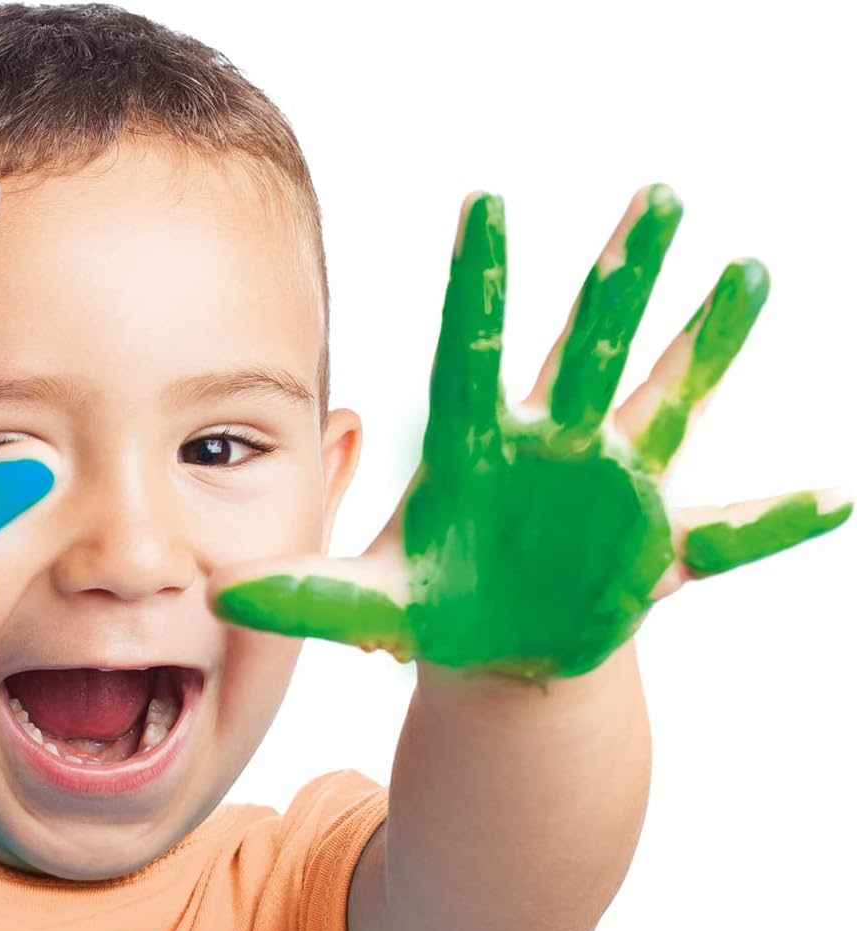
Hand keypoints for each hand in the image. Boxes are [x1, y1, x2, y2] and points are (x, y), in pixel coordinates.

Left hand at [208, 186, 850, 678]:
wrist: (498, 648)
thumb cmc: (436, 606)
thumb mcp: (366, 603)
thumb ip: (302, 596)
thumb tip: (220, 598)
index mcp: (478, 449)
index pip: (472, 352)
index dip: (477, 285)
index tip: (482, 203)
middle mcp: (553, 447)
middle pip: (587, 352)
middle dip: (618, 283)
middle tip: (655, 196)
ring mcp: (611, 488)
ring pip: (668, 404)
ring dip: (708, 345)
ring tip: (749, 273)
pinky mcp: (653, 547)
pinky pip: (726, 535)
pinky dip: (777, 523)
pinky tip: (833, 498)